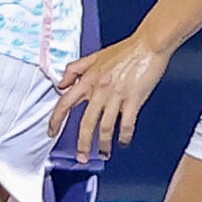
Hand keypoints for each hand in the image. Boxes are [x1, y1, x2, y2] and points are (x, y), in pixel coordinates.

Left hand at [53, 33, 172, 160]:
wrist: (149, 44)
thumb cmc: (125, 50)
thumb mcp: (95, 56)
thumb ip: (75, 69)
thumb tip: (61, 84)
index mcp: (89, 79)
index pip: (65, 102)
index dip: (56, 120)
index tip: (52, 132)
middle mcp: (100, 89)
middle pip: (86, 122)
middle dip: (83, 143)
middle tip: (82, 157)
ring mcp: (117, 96)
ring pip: (105, 127)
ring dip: (104, 144)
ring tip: (104, 153)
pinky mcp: (134, 99)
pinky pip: (127, 124)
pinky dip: (125, 136)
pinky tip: (124, 141)